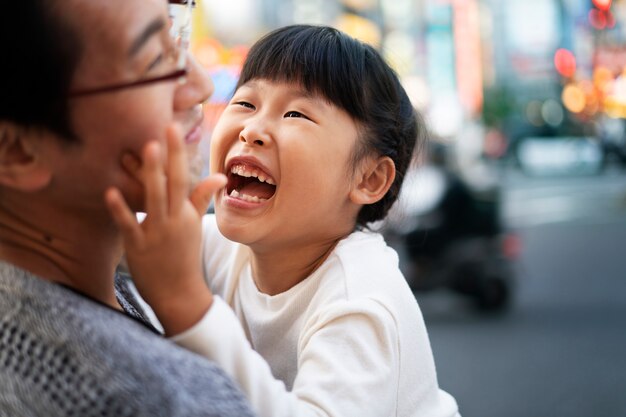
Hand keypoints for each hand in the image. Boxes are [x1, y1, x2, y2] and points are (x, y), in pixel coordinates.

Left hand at [105, 125, 225, 334]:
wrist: (179, 294)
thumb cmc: (185, 257)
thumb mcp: (194, 226)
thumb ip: (200, 199)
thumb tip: (219, 177)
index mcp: (185, 214)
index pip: (183, 177)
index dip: (177, 152)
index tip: (172, 128)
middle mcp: (173, 220)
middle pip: (172, 183)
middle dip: (169, 155)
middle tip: (165, 127)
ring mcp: (156, 233)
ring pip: (154, 198)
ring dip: (151, 173)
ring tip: (147, 148)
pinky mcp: (138, 247)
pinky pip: (129, 225)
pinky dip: (120, 209)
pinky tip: (110, 192)